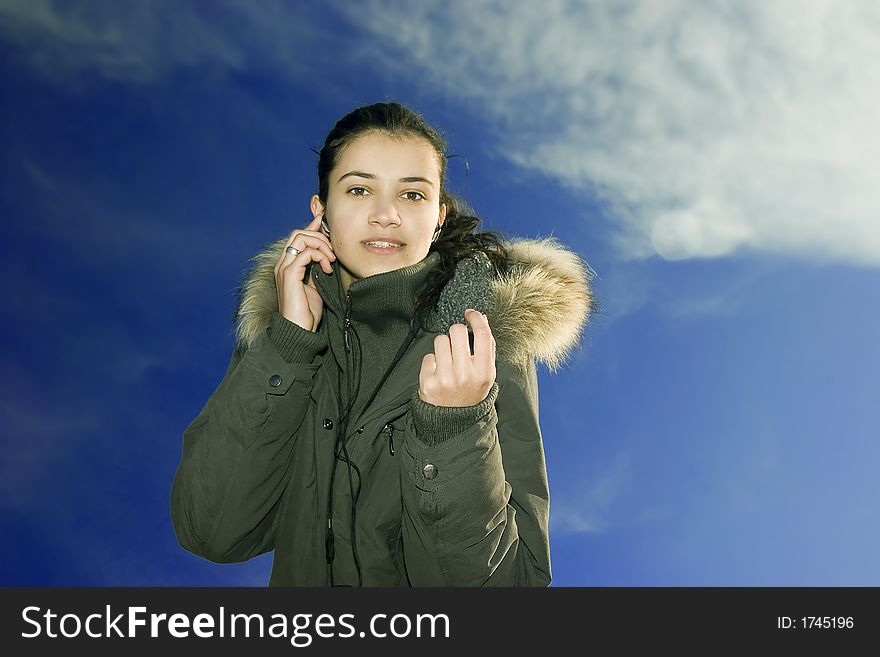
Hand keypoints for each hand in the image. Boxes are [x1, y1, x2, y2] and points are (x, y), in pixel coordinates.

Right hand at [274, 215, 335, 331]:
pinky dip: (320, 256)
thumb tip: (327, 257)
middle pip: (299, 233)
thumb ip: (317, 269)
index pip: (298, 238)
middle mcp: (283, 263)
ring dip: (321, 244)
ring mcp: (284, 268)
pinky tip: (327, 268)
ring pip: (301, 238)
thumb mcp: (316, 286)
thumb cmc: (307, 312)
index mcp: (288, 265)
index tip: (324, 221)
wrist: (298, 330)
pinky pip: (305, 253)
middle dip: (320, 236)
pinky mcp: (289, 275)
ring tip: (331, 260)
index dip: (312, 227)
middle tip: (333, 252)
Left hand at [418, 309, 496, 406]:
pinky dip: (432, 362)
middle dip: (456, 333)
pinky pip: (428, 356)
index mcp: (484, 372)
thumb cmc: (471, 392)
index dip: (476, 318)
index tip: (470, 313)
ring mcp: (445, 379)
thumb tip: (481, 318)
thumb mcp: (487, 374)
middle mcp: (465, 375)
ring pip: (440, 340)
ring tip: (447, 361)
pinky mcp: (428, 382)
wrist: (454, 421)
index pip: (482, 335)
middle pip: (457, 331)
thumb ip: (487, 348)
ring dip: (443, 346)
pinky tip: (438, 373)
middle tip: (457, 344)